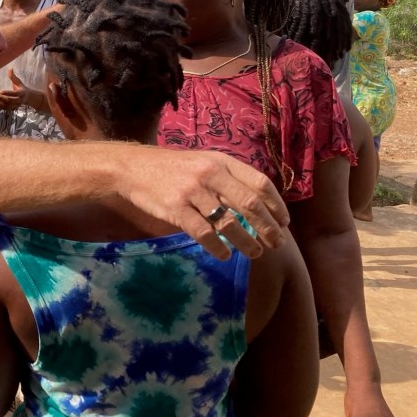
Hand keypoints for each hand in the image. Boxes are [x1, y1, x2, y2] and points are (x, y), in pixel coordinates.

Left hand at [0, 68, 44, 111]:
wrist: (28, 98)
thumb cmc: (22, 88)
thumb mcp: (19, 82)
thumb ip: (13, 76)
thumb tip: (10, 68)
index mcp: (21, 93)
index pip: (14, 93)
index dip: (7, 92)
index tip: (0, 91)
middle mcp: (19, 100)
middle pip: (9, 100)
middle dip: (1, 97)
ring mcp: (16, 105)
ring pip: (7, 105)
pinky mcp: (13, 108)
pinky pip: (6, 108)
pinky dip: (0, 106)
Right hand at [119, 149, 289, 259]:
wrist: (133, 168)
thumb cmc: (172, 168)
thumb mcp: (204, 162)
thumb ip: (227, 178)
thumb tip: (256, 203)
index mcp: (222, 161)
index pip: (260, 183)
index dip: (277, 204)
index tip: (284, 222)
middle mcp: (210, 174)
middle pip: (250, 204)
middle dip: (268, 227)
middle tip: (277, 244)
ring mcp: (192, 191)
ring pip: (229, 222)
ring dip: (247, 241)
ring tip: (255, 253)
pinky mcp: (175, 208)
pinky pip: (203, 233)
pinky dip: (217, 247)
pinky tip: (224, 254)